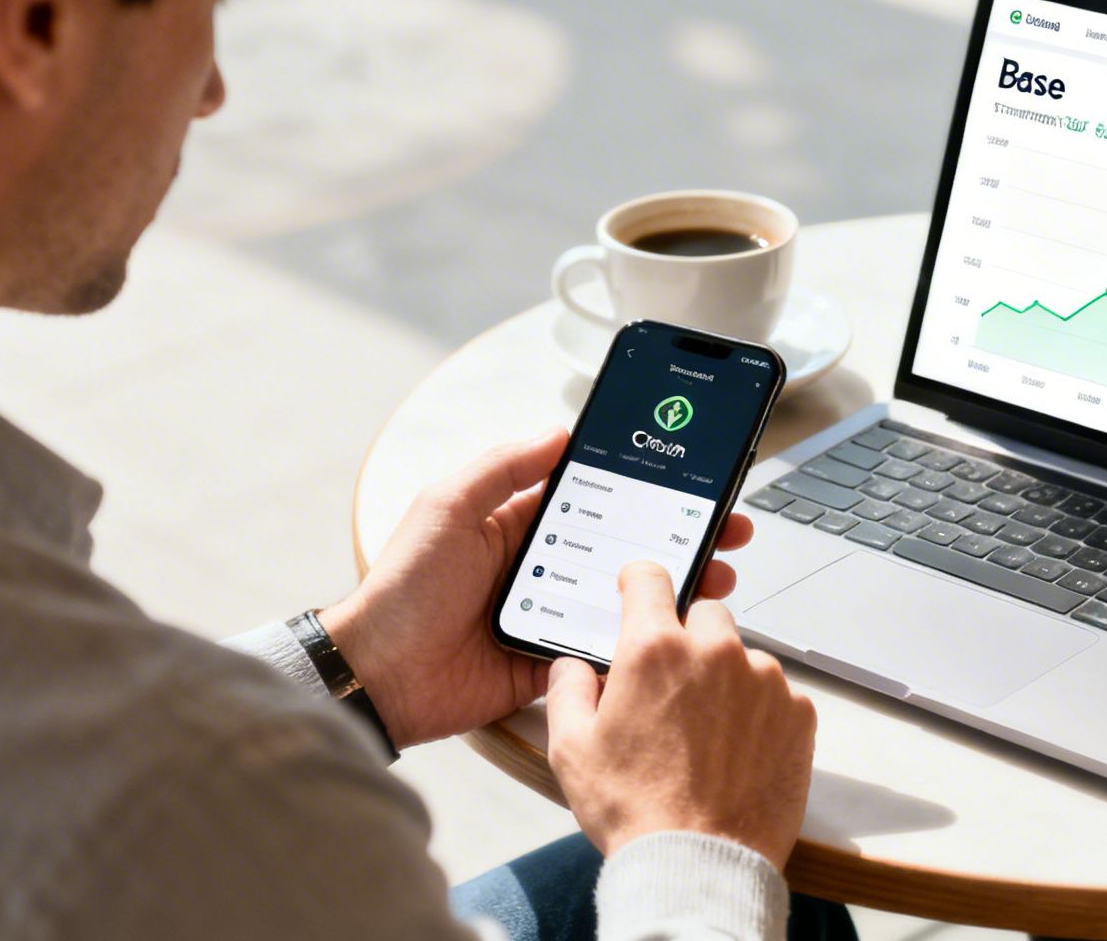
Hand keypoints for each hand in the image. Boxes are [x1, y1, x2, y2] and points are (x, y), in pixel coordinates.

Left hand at [317, 429, 753, 748]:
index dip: (642, 488)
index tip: (687, 477)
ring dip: (672, 588)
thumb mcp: (448, 506)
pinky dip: (640, 644)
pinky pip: (606, 652)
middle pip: (623, 547)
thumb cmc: (403, 588)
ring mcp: (550, 617)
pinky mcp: (552, 664)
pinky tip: (676, 634)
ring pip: (625, 599)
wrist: (380, 674)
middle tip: (725, 528)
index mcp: (518, 525)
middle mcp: (542, 568)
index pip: (595, 498)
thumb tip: (557, 432)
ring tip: (716, 576)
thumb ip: (502, 467)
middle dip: (676, 536)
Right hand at [545, 562, 816, 871]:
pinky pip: (777, 694)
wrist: (700, 866)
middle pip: (704, 615)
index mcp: (654, 650)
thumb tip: (572, 667)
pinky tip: (736, 751)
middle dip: (687, 641)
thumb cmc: (637, 812)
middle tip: (672, 691)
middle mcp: (714, 652)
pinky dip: (759, 713)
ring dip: (726, 679)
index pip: (650, 578)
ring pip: (743, 656)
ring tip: (706, 735)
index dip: (639, 582)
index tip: (639, 590)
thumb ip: (567, 690)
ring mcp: (764, 680)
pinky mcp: (798, 713)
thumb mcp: (572, 750)